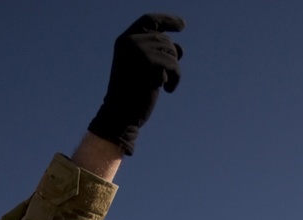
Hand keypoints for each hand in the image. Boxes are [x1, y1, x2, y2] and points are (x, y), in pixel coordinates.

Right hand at [88, 13, 183, 155]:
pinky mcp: (149, 62)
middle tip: (163, 78)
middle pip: (165, 40)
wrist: (120, 115)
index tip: (182, 26)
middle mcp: (129, 42)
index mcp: (123, 41)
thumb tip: (180, 48)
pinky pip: (175, 65)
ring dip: (173, 70)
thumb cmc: (131, 95)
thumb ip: (158, 54)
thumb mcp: (144, 70)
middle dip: (170, 58)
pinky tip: (168, 90)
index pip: (149, 21)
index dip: (167, 20)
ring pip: (172, 52)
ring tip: (163, 84)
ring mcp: (138, 50)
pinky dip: (176, 79)